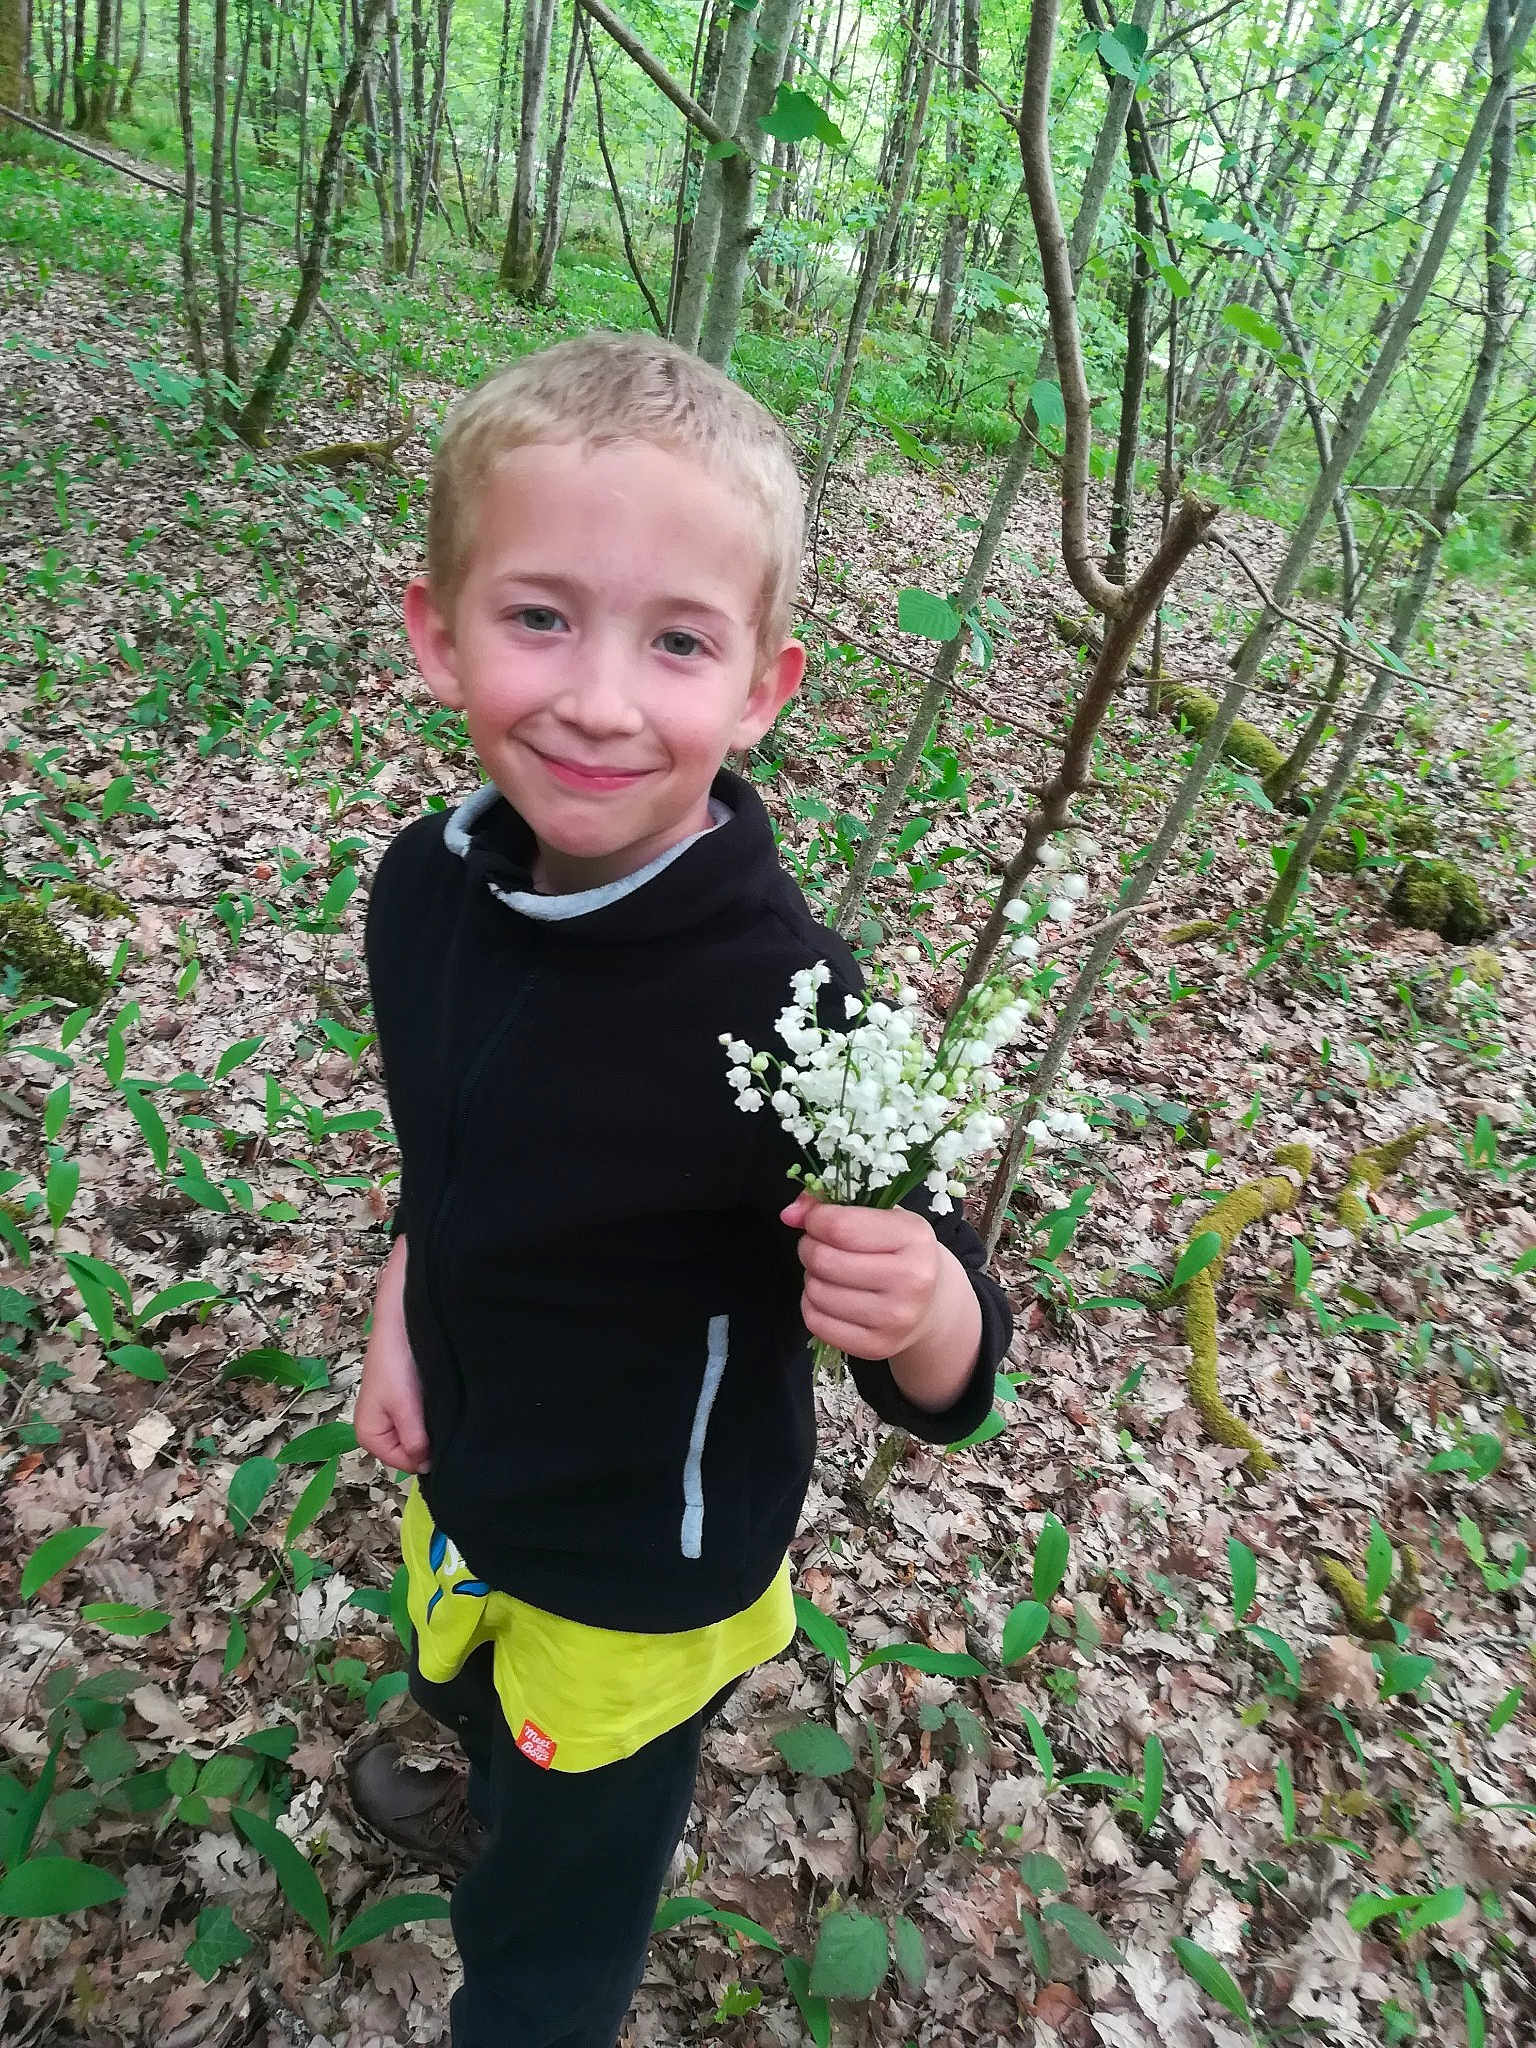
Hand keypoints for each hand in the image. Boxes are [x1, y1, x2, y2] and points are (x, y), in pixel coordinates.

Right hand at [354, 1238, 430, 1472]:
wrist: (400, 1320)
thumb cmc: (398, 1363)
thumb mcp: (405, 1405)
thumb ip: (414, 1439)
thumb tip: (426, 1466)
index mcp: (368, 1435)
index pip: (404, 1464)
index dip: (426, 1455)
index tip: (444, 1435)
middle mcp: (378, 1428)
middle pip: (411, 1451)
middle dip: (430, 1439)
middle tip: (448, 1418)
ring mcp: (392, 1414)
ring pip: (419, 1434)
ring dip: (434, 1425)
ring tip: (447, 1406)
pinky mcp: (405, 1399)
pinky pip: (422, 1418)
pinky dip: (434, 1412)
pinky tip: (444, 1399)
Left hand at [779, 1191, 942, 1360]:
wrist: (931, 1305)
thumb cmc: (900, 1253)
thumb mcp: (881, 1218)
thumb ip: (835, 1205)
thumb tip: (790, 1213)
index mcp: (914, 1237)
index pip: (840, 1227)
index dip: (814, 1220)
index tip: (815, 1220)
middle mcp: (910, 1280)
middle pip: (824, 1260)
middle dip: (809, 1247)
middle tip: (818, 1246)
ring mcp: (894, 1318)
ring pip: (817, 1291)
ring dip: (811, 1277)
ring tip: (828, 1272)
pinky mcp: (876, 1346)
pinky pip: (816, 1322)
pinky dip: (812, 1306)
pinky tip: (829, 1297)